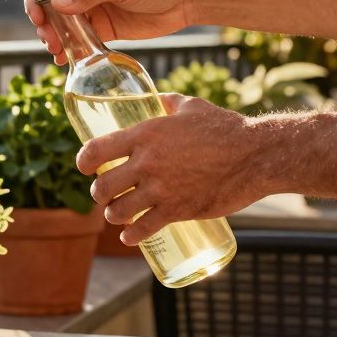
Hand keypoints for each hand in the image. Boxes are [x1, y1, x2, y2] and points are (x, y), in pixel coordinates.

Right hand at [25, 0, 201, 62]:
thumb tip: (58, 3)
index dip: (37, 0)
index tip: (38, 19)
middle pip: (51, 9)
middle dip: (46, 26)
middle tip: (51, 42)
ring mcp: (92, 10)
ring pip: (63, 28)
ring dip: (55, 40)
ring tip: (58, 54)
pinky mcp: (103, 29)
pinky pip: (80, 41)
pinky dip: (71, 51)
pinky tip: (67, 60)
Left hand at [77, 94, 267, 245]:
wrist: (254, 156)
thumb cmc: (224, 127)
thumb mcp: (191, 106)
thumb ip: (168, 103)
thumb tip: (156, 100)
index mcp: (144, 135)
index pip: (95, 150)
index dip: (82, 160)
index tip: (82, 166)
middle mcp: (146, 163)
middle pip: (102, 186)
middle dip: (100, 192)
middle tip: (106, 194)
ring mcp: (160, 190)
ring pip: (118, 211)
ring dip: (113, 215)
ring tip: (117, 214)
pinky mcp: (177, 211)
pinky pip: (143, 229)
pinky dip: (132, 236)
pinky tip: (129, 236)